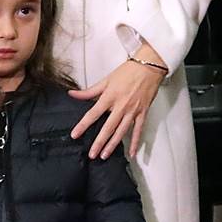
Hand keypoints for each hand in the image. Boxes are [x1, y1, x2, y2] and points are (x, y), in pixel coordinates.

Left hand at [68, 43, 166, 158]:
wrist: (149, 67)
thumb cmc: (128, 71)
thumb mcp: (106, 79)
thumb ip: (90, 91)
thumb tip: (73, 94)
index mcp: (110, 97)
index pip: (93, 114)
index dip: (83, 125)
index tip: (75, 135)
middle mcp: (121, 106)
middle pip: (108, 127)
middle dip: (99, 142)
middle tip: (92, 154)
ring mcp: (133, 111)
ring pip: (121, 131)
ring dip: (112, 145)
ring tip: (104, 155)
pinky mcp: (143, 113)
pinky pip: (138, 130)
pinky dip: (135, 142)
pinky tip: (131, 152)